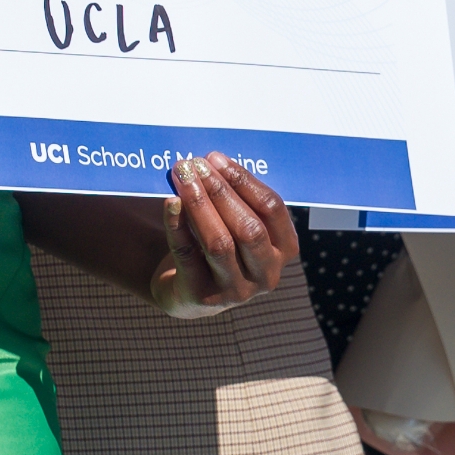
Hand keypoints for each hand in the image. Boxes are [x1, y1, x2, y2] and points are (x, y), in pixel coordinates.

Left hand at [147, 152, 297, 313]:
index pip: (272, 209)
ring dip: (199, 205)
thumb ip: (234, 198)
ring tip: (182, 178)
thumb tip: (211, 161)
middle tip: (196, 166)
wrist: (188, 291)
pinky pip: (187, 255)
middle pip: (249, 228)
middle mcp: (266, 273)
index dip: (244, 181)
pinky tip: (170, 202)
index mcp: (284, 249)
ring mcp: (236, 290)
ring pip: (219, 243)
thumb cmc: (218, 244)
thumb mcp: (236, 224)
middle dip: (221, 192)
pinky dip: (177, 225)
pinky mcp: (202, 296)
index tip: (216, 158)